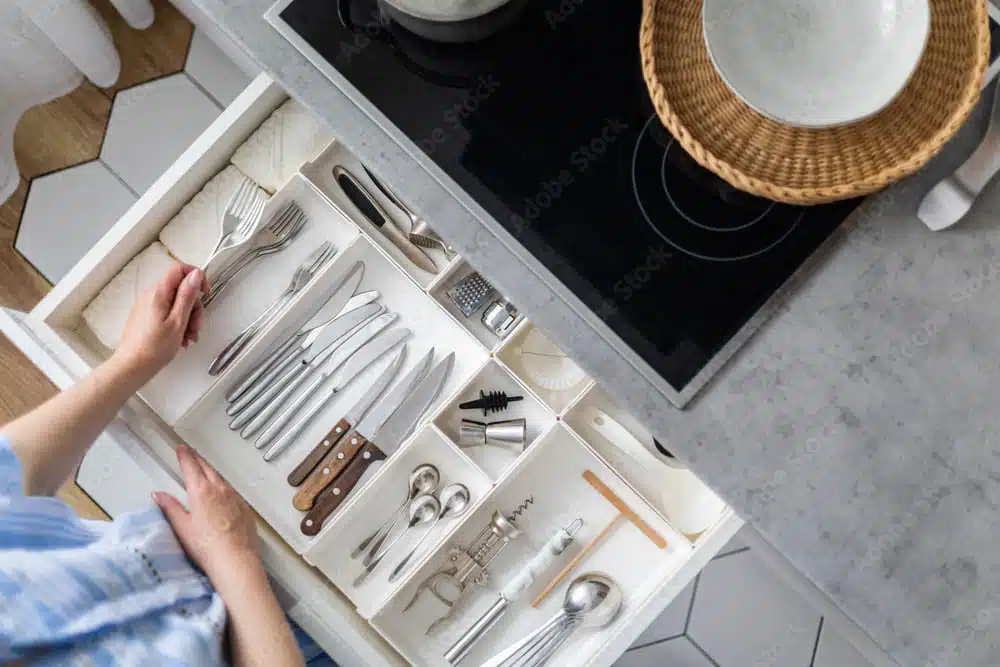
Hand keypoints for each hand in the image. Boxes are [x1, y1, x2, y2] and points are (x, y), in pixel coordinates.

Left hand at [114, 263, 208, 379]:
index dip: (196, 277)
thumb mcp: (178, 321)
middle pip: (181, 289)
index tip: (205, 292)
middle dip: (194, 307)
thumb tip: (196, 274)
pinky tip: (181, 339)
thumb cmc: (154, 348)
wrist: (132, 366)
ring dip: (188, 319)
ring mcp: (148, 306)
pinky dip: (178, 323)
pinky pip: (168, 313)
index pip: (179, 269)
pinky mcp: (147, 316)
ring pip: (176, 303)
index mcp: (159, 293)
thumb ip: (187, 295)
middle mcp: (151, 295)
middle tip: (196, 327)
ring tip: (189, 338)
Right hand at [153, 444, 262, 588]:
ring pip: (221, 479)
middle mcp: (220, 489)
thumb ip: (170, 507)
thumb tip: (158, 494)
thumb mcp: (182, 526)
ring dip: (211, 472)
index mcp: (201, 491)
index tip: (181, 448)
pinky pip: (233, 491)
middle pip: (208, 468)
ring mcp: (235, 497)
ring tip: (205, 470)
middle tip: (191, 454)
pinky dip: (224, 487)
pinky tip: (222, 492)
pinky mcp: (245, 507)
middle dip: (198, 460)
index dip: (185, 456)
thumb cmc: (206, 546)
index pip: (191, 466)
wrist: (236, 560)